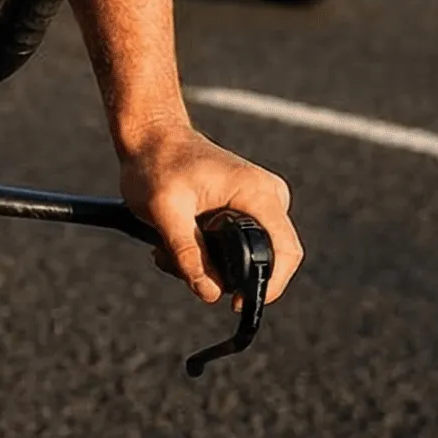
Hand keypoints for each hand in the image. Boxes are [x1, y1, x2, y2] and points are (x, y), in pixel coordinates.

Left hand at [120, 125, 302, 305]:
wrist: (151, 133)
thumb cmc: (157, 162)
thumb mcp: (164, 210)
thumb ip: (187, 253)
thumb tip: (210, 293)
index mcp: (258, 192)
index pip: (286, 252)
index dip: (269, 285)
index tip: (237, 303)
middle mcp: (268, 197)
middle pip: (265, 259)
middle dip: (223, 275)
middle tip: (179, 267)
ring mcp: (259, 202)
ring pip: (245, 256)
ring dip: (207, 265)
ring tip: (167, 250)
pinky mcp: (245, 208)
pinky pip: (236, 245)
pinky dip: (206, 253)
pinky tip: (175, 243)